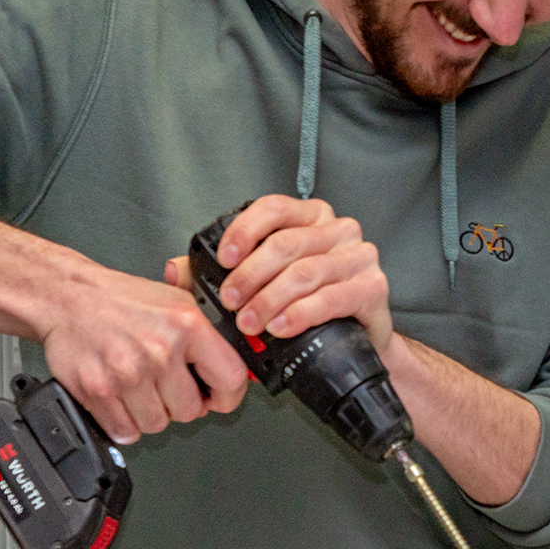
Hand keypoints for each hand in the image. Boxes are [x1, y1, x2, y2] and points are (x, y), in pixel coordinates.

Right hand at [40, 264, 247, 445]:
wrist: (67, 296)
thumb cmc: (121, 300)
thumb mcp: (178, 301)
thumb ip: (210, 335)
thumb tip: (240, 363)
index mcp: (187, 326)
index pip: (230, 380)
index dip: (227, 397)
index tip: (218, 398)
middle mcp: (159, 350)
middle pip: (189, 411)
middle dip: (180, 403)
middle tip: (166, 385)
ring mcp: (127, 373)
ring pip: (157, 424)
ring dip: (150, 413)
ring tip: (140, 386)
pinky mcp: (97, 391)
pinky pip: (125, 431)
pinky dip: (123, 422)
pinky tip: (121, 398)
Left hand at [183, 195, 393, 352]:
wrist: (360, 341)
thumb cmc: (310, 307)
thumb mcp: (263, 283)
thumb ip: (219, 274)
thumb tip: (175, 269)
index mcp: (312, 217)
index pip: (274, 208)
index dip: (244, 231)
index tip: (224, 260)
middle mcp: (340, 230)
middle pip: (286, 244)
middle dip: (250, 276)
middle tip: (230, 302)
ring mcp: (360, 257)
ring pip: (305, 272)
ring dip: (270, 300)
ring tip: (250, 322)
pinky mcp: (374, 287)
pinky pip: (331, 298)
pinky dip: (300, 314)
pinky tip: (281, 326)